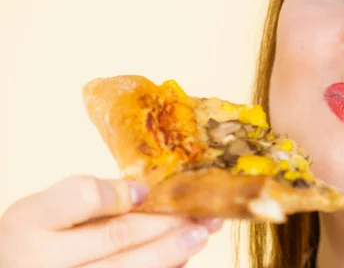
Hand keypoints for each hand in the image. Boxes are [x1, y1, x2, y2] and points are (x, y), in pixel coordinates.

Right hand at [0, 175, 222, 267]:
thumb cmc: (34, 239)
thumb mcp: (46, 208)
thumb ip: (90, 197)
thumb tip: (147, 194)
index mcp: (31, 222)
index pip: (83, 198)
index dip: (122, 193)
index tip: (149, 191)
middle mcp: (39, 261)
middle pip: (117, 236)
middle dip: (167, 223)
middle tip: (202, 213)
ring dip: (171, 251)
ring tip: (201, 235)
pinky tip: (180, 261)